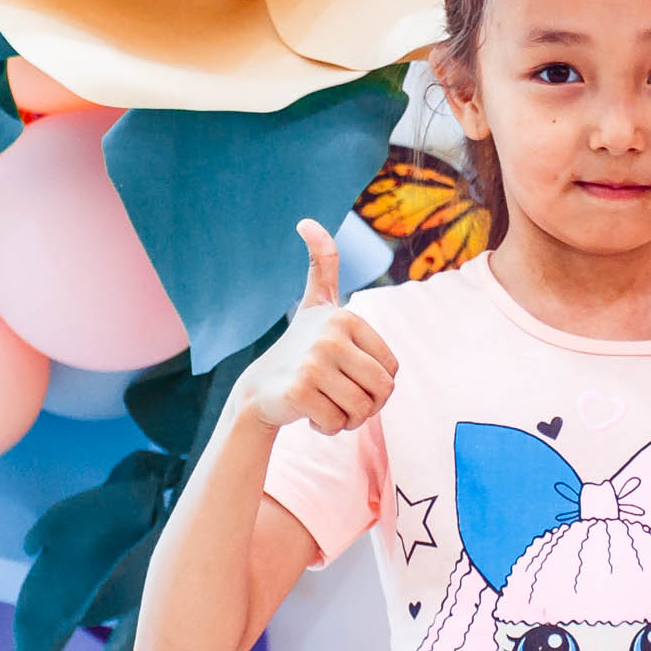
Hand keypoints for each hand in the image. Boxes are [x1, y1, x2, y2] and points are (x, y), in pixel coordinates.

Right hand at [238, 218, 398, 436]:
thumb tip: (307, 222)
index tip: (350, 379)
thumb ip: (323, 264)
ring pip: (362, 410)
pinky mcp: (300, 390)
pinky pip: (338, 423)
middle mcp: (330, 335)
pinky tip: (310, 416)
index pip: (391, 370)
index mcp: (345, 318)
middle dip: (367, 408)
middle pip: (382, 391)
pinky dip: (328, 428)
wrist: (259, 391)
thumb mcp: (317, 304)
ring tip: (326, 406)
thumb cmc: (299, 351)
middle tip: (342, 401)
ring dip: (348, 420)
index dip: (377, 386)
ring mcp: (314, 362)